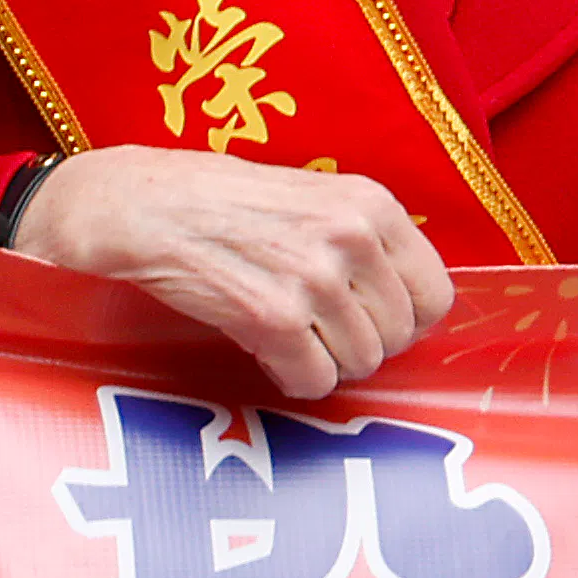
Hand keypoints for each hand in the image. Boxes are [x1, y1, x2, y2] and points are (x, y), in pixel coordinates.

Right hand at [10, 148, 451, 400]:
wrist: (141, 206)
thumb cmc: (223, 201)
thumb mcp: (314, 195)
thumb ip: (364, 239)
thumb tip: (409, 307)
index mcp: (370, 202)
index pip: (436, 295)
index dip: (405, 321)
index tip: (373, 322)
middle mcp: (351, 237)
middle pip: (397, 338)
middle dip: (359, 344)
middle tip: (317, 330)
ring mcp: (315, 278)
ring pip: (358, 364)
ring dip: (323, 360)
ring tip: (285, 332)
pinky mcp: (273, 318)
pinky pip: (313, 381)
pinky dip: (290, 377)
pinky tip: (264, 347)